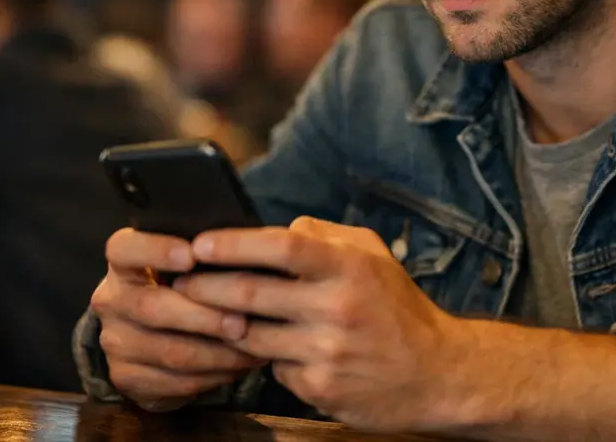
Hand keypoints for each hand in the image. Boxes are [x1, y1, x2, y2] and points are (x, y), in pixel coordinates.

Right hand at [90, 229, 266, 410]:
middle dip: (202, 316)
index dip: (155, 250)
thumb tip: (244, 255)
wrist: (149, 338)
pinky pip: (175, 381)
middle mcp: (111, 299)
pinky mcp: (125, 377)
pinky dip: (213, 376)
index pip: (124, 249)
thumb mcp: (183, 265)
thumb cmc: (178, 287)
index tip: (192, 254)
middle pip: (152, 306)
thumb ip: (201, 258)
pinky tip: (238, 367)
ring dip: (217, 354)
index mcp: (122, 262)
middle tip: (242, 322)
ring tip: (253, 348)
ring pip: (169, 351)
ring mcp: (115, 342)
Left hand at [176, 217, 472, 431]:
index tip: (200, 243)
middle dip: (204, 286)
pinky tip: (256, 347)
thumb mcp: (374, 256)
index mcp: (348, 267)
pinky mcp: (319, 388)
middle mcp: (336, 307)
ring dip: (220, 324)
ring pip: (251, 334)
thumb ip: (326, 235)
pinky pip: (273, 367)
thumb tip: (281, 228)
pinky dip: (263, 356)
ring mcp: (326, 351)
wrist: (438, 374)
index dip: (234, 243)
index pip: (280, 245)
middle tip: (178, 281)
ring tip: (199, 312)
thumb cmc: (399, 308)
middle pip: (250, 293)